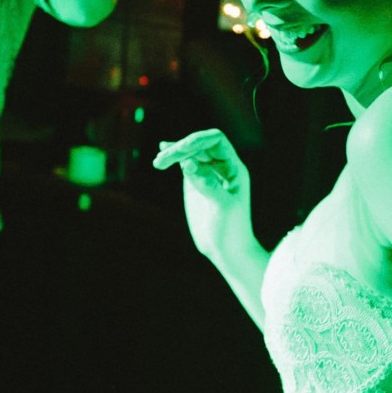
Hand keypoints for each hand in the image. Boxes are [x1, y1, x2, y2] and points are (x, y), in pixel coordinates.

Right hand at [154, 129, 253, 259]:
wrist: (228, 251)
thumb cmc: (232, 230)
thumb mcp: (222, 207)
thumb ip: (206, 183)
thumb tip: (187, 163)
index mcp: (233, 168)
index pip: (215, 141)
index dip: (197, 140)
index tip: (180, 151)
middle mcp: (221, 168)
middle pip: (199, 145)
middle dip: (181, 148)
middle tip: (162, 159)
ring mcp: (207, 176)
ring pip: (190, 154)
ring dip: (174, 153)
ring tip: (158, 162)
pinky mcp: (196, 186)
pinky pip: (185, 165)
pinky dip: (174, 158)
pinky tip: (163, 154)